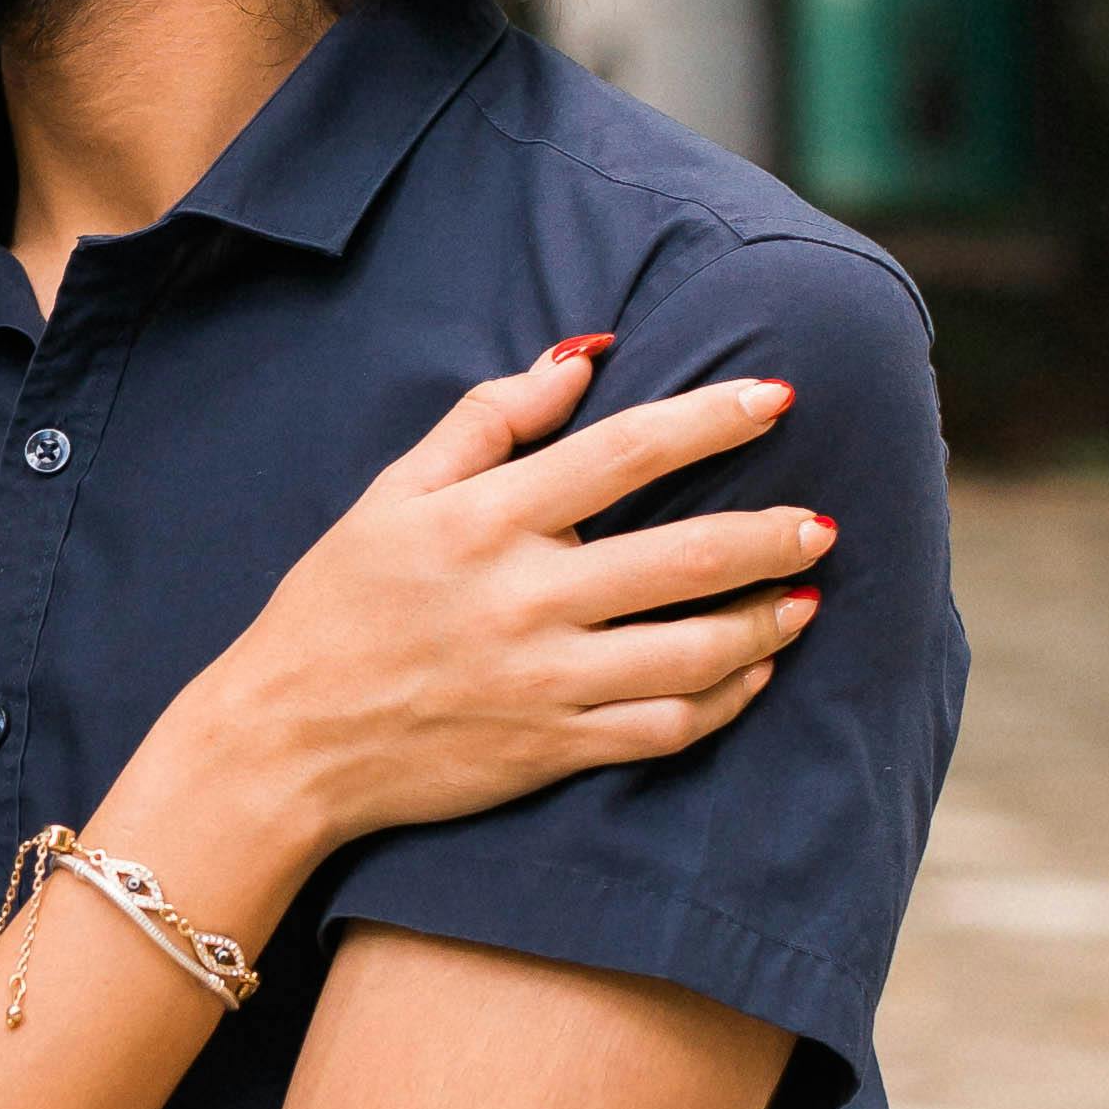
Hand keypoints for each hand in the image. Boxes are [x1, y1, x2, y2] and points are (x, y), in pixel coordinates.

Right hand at [184, 343, 827, 861]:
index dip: (712, 417)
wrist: (286, 741)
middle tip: (822, 520)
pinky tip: (754, 670)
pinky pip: (668, 728)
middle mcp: (523, 599)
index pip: (624, 451)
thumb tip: (582, 357)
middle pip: (683, 557)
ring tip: (805, 596)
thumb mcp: (393, 493)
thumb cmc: (337, 604)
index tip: (778, 396)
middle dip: (770, 534)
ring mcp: (543, 683)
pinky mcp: (552, 752)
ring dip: (765, 620)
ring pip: (693, 653)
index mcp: (484, 521)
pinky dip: (726, 699)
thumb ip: (488, 419)